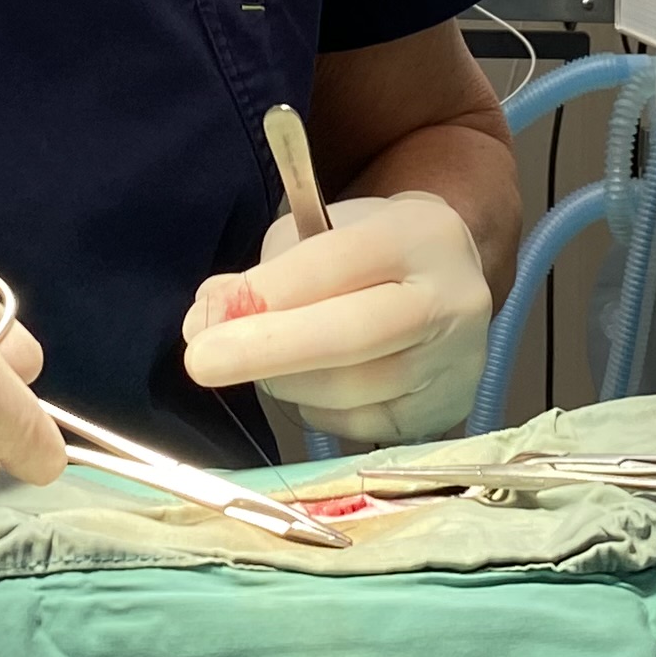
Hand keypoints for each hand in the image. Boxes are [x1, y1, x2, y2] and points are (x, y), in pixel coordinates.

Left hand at [180, 192, 490, 448]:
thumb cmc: (371, 250)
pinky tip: (314, 382)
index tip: (206, 321)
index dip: (266, 295)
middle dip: (266, 351)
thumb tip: (208, 319)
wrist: (451, 279)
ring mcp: (454, 364)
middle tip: (200, 362)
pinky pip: (356, 425)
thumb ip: (266, 271)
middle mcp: (450, 300)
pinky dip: (315, 408)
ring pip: (347, 391)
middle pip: (351, 336)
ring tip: (267, 362)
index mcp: (418, 235)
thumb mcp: (321, 231)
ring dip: (284, 382)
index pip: (334, 264)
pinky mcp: (444, 413)